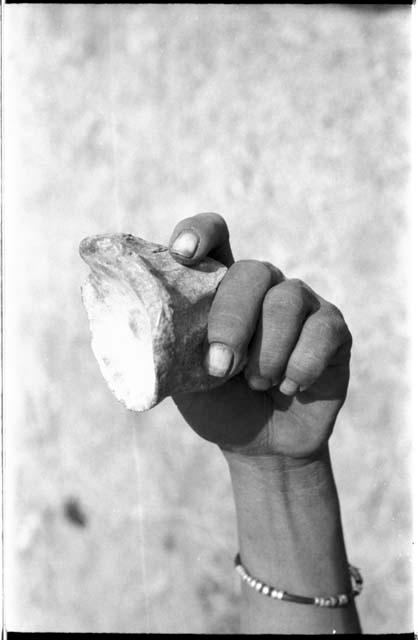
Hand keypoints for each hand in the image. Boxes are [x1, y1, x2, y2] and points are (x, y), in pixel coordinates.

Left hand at [169, 213, 351, 459]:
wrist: (261, 444)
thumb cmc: (217, 403)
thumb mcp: (181, 377)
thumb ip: (166, 345)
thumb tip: (131, 325)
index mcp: (220, 287)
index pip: (214, 236)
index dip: (199, 233)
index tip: (183, 253)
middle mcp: (262, 286)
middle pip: (252, 271)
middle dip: (232, 320)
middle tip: (220, 367)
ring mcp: (301, 303)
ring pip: (287, 300)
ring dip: (267, 351)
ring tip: (257, 384)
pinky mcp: (332, 328)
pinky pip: (323, 330)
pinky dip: (301, 365)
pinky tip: (289, 388)